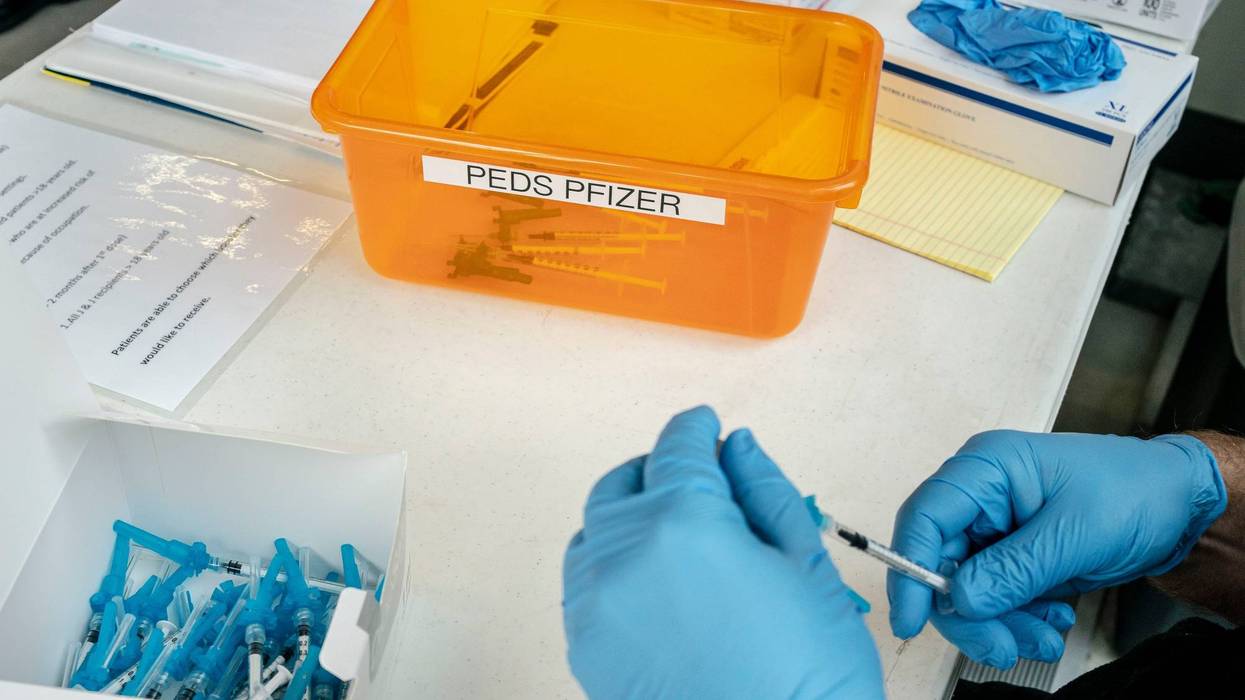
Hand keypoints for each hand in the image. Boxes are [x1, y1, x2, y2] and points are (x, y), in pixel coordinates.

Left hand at [563, 407, 882, 698]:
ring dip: (628, 518)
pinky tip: (654, 585)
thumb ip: (764, 493)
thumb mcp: (805, 567)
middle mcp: (626, 555)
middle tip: (694, 480)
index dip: (695, 429)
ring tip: (673, 536)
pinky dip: (612, 569)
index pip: (678, 448)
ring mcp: (595, 605)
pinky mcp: (585, 649)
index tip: (705, 425)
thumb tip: (738, 448)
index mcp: (685, 523)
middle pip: (624, 484)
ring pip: (593, 531)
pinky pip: (583, 586)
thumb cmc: (808, 676)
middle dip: (659, 470)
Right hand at [890, 431, 1226, 668]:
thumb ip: (1013, 569)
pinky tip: (1050, 621)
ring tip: (1041, 638)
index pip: (925, 518)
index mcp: (987, 469)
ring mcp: (995, 528)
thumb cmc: (1136, 491)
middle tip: (999, 645)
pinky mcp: (1012, 555)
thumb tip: (960, 599)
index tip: (912, 618)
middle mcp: (982, 497)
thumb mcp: (1075, 533)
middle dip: (969, 612)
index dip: (910, 569)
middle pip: (941, 563)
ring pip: (966, 589)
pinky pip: (994, 596)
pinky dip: (1017, 619)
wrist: (1181, 504)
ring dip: (999, 623)